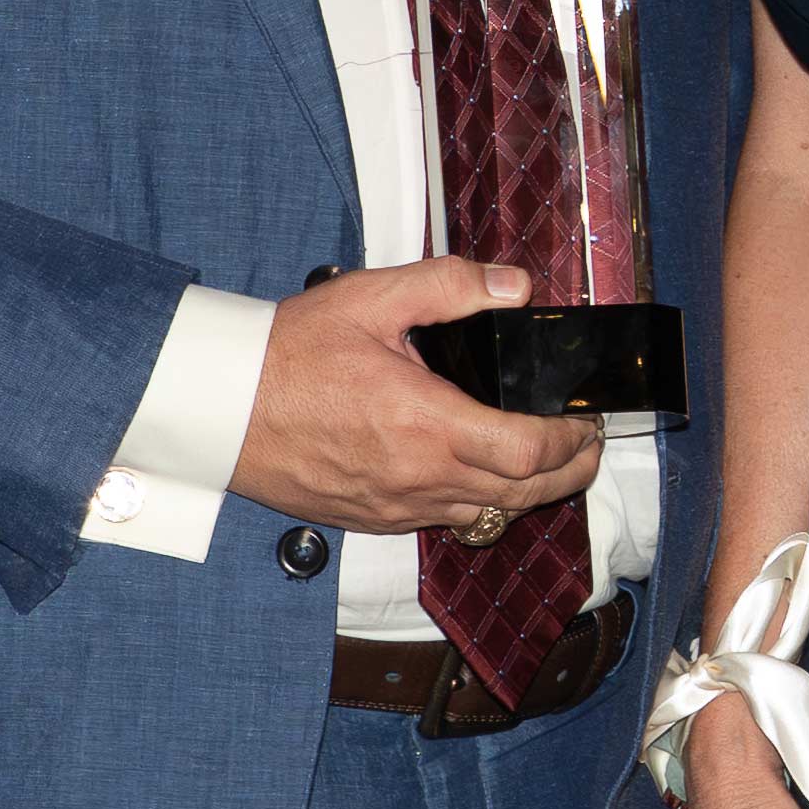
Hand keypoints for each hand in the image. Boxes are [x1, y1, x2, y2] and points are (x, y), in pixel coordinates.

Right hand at [229, 258, 603, 534]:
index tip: (589, 419)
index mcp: (425, 423)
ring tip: (546, 457)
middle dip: (569, 471)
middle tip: (587, 443)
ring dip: (528, 491)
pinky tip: (480, 473)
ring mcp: (395, 506)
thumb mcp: (370, 298)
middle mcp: (418, 478)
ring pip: (487, 515)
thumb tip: (516, 288)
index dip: (572, 441)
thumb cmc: (288, 352)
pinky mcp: (373, 519)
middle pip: (523, 495)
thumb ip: (450, 286)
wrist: (220, 407)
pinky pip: (444, 521)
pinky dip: (479, 503)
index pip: (528, 452)